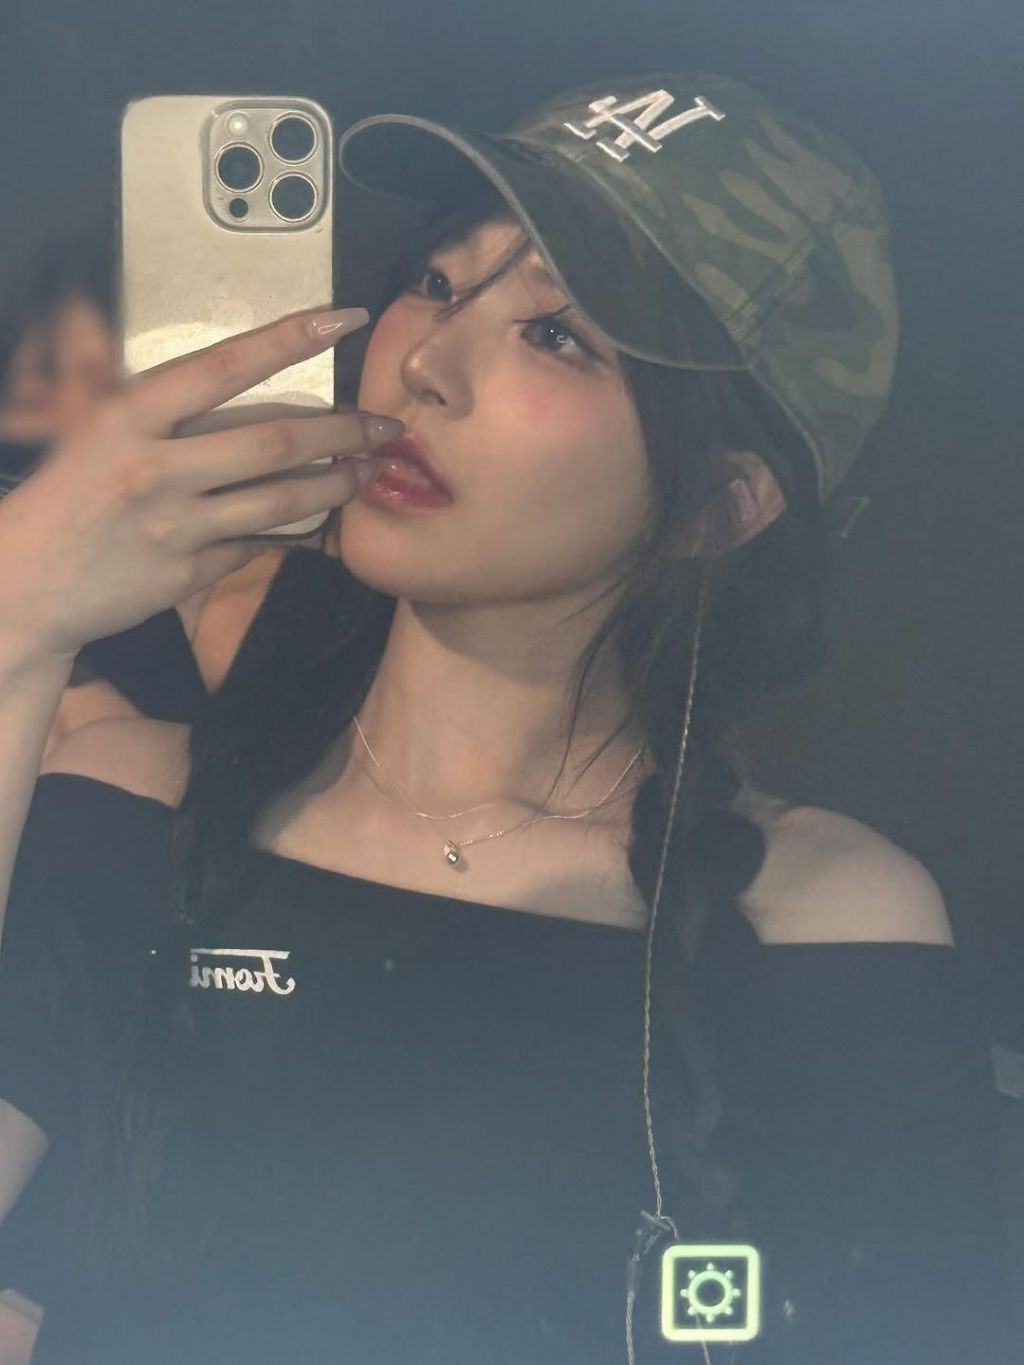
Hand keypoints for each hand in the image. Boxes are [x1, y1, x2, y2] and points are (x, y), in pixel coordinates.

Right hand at [0, 307, 399, 660]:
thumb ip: (131, 385)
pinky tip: (322, 521)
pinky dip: (292, 532)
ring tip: (370, 471)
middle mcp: (156, 467)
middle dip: (343, 431)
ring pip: (281, 499)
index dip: (290, 338)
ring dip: (337, 484)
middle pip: (275, 440)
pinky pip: (257, 544)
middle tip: (387, 425)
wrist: (24, 585)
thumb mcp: (86, 427)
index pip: (224, 366)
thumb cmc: (64, 496)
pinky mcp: (189, 573)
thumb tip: (134, 325)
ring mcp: (176, 525)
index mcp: (129, 417)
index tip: (345, 319)